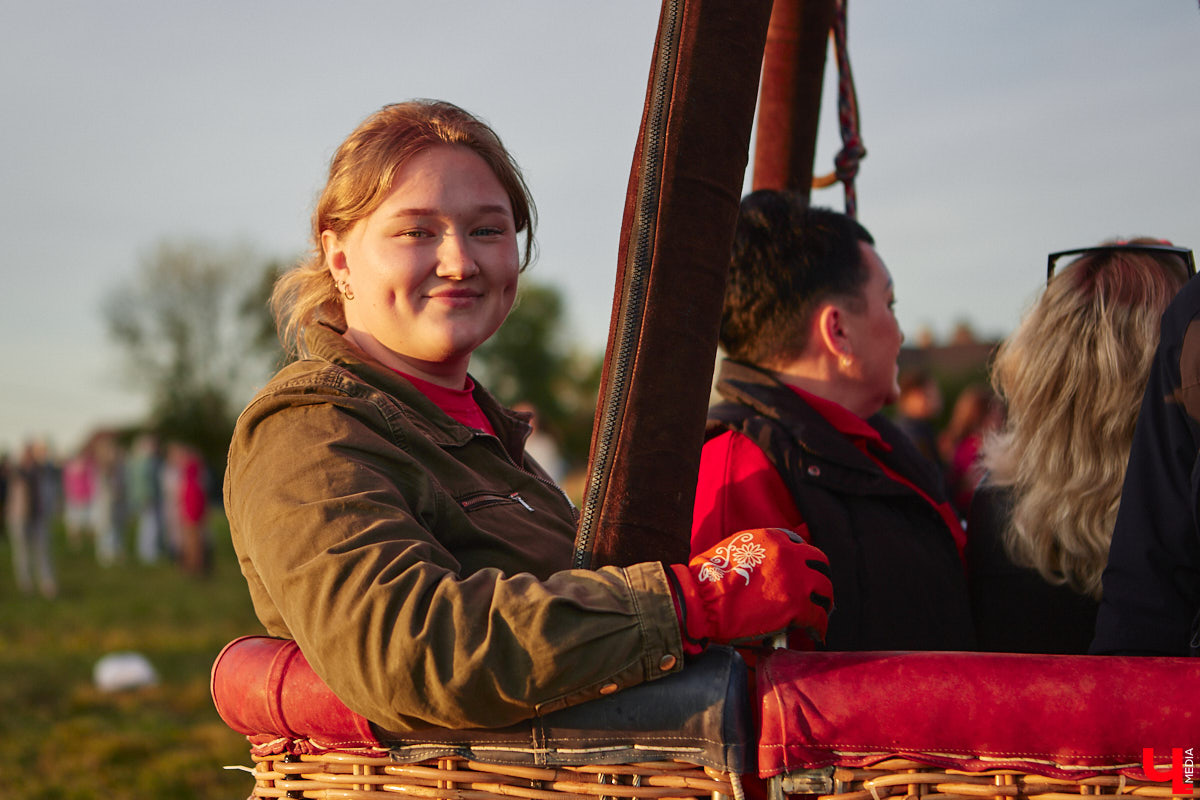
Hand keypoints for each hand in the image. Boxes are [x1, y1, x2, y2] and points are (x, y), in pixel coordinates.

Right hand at [668, 528, 832, 650]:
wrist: (702, 599)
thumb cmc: (708, 577)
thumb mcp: (734, 548)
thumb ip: (756, 552)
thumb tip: (763, 567)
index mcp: (773, 538)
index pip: (800, 545)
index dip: (802, 562)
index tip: (802, 572)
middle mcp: (790, 555)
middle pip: (820, 565)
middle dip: (820, 578)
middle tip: (817, 591)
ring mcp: (796, 581)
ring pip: (826, 590)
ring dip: (824, 601)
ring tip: (821, 611)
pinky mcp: (796, 608)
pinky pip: (819, 617)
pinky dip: (820, 626)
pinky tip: (817, 633)